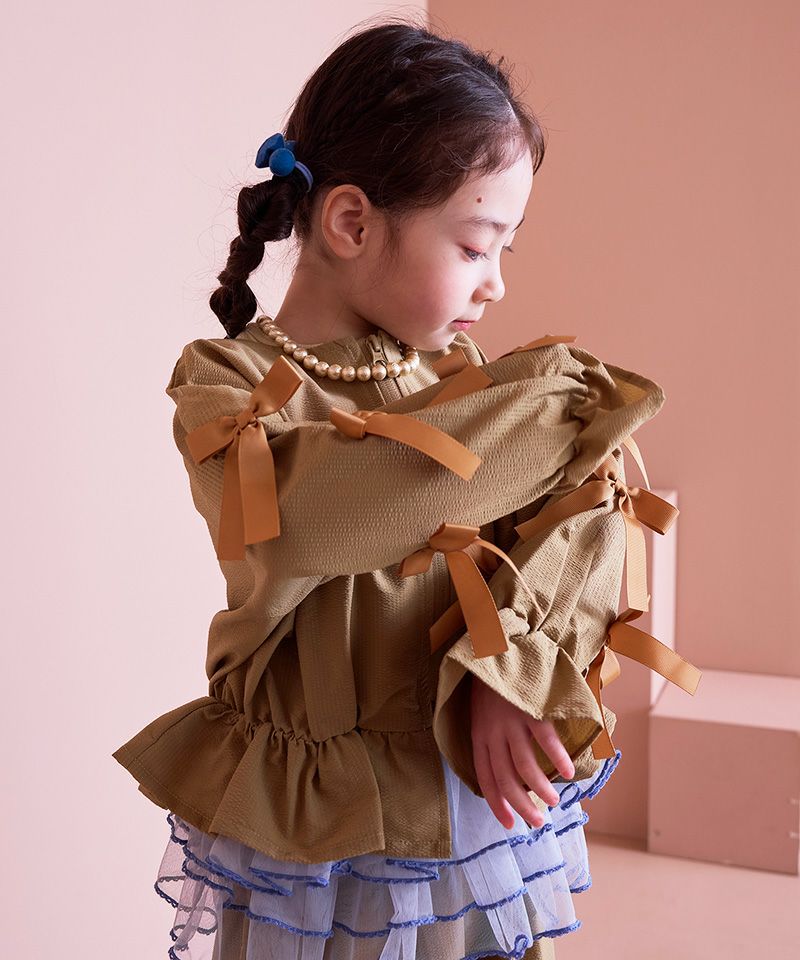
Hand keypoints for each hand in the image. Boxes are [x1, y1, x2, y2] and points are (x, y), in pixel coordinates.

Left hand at [470, 675, 575, 829]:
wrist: (495, 645)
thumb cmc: (492, 682)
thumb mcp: (481, 711)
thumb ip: (491, 736)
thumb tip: (508, 767)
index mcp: (478, 734)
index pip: (485, 776)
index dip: (497, 802)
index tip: (510, 824)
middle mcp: (492, 731)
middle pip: (505, 776)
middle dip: (521, 804)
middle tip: (537, 822)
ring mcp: (510, 720)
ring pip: (523, 763)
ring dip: (539, 787)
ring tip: (552, 801)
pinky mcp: (528, 707)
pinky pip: (543, 738)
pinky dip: (556, 757)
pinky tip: (565, 772)